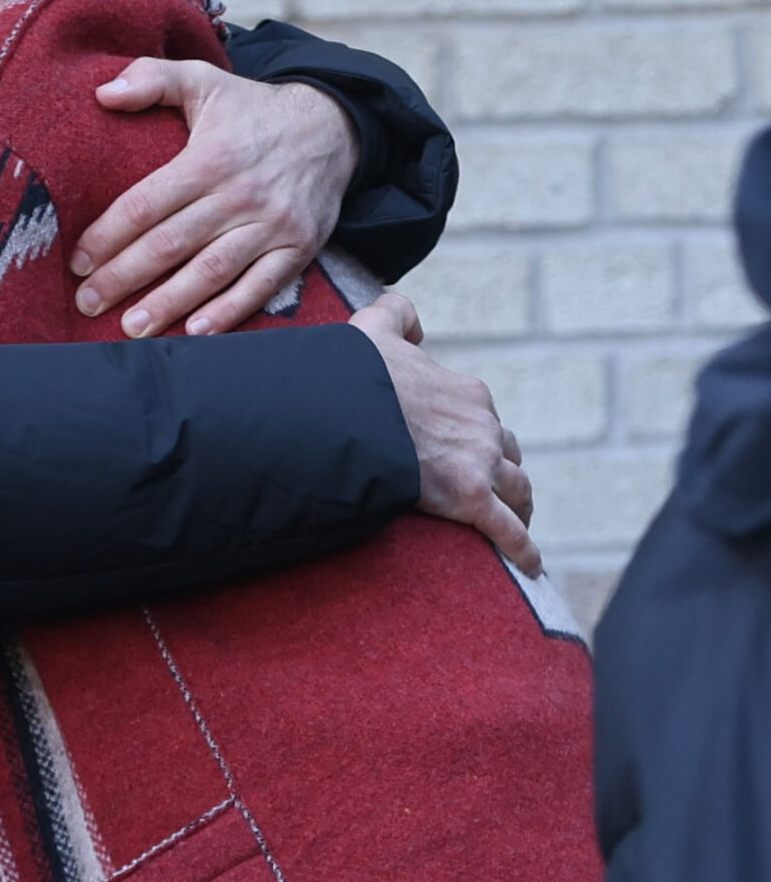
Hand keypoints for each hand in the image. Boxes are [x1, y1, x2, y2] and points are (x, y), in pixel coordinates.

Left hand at [70, 60, 359, 337]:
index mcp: (211, 158)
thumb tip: (102, 93)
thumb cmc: (253, 110)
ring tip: (131, 327)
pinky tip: (196, 331)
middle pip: (172, 243)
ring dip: (169, 303)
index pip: (147, 203)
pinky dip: (229, 312)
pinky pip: (261, 286)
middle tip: (88, 302)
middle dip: (125, 277)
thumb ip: (152, 78)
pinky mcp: (299, 248)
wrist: (333, 127)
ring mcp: (273, 225)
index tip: (78, 261)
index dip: (108, 234)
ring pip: (212, 271)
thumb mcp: (205, 80)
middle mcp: (241, 194)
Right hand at [349, 293, 540, 574]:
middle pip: (508, 453)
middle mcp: (483, 426)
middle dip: (505, 471)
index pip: (484, 416)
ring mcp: (481, 464)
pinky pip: (508, 532)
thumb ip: (396, 314)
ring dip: (519, 507)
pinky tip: (531, 567)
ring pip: (518, 490)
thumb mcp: (374, 329)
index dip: (478, 436)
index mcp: (465, 393)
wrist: (349, 412)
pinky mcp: (472, 500)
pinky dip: (523, 551)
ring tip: (514, 525)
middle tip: (495, 491)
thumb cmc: (357, 375)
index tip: (469, 451)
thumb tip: (412, 317)